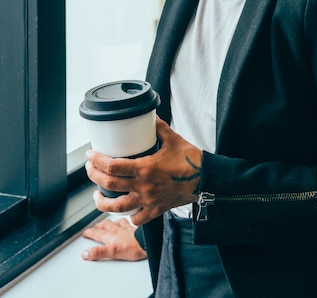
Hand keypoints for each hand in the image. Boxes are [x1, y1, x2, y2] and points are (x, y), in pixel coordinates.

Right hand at [81, 217, 146, 260]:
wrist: (147, 242)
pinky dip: (123, 221)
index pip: (97, 234)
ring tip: (106, 222)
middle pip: (105, 227)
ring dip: (109, 222)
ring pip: (114, 223)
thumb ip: (98, 252)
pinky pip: (127, 223)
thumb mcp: (112, 252)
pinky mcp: (134, 229)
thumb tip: (85, 253)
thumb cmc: (133, 247)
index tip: (85, 232)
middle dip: (98, 227)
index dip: (90, 233)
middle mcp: (117, 231)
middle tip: (94, 227)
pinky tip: (124, 221)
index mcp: (111, 237)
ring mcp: (126, 229)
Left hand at [85, 117, 201, 225]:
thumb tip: (150, 116)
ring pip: (117, 207)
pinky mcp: (156, 210)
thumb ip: (159, 128)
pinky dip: (128, 216)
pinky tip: (124, 210)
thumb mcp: (173, 139)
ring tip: (96, 195)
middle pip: (109, 185)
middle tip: (89, 168)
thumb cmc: (191, 160)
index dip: (97, 160)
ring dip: (102, 202)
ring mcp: (148, 200)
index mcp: (145, 168)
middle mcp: (143, 186)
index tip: (90, 154)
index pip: (112, 166)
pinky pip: (137, 218)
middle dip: (94, 175)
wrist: (206, 180)